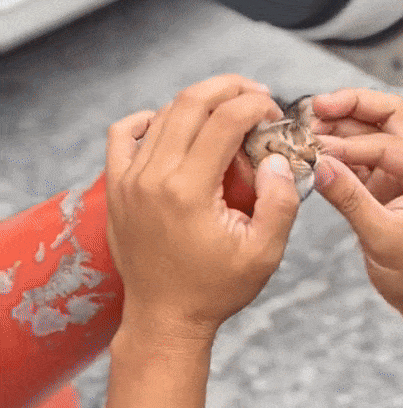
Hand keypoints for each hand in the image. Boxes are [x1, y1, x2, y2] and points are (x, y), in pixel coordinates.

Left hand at [105, 74, 299, 341]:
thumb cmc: (215, 289)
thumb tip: (276, 158)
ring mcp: (129, 180)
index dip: (256, 105)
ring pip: (163, 113)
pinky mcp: (117, 188)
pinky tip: (172, 125)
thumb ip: (279, 202)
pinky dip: (149, 118)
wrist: (164, 319)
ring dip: (199, 101)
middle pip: (191, 103)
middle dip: (230, 88)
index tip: (273, 113)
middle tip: (256, 94)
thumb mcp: (264, 253)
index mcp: (189, 191)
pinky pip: (124, 134)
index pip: (224, 120)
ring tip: (227, 108)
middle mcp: (153, 178)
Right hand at [310, 88, 402, 324]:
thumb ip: (351, 199)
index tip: (315, 149)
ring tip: (310, 125)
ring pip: (376, 131)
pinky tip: (317, 148)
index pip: (389, 143)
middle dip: (353, 105)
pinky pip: (364, 158)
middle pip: (390, 115)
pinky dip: (341, 151)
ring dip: (344, 125)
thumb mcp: (383, 240)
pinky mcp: (389, 186)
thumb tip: (318, 164)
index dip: (349, 145)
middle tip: (317, 105)